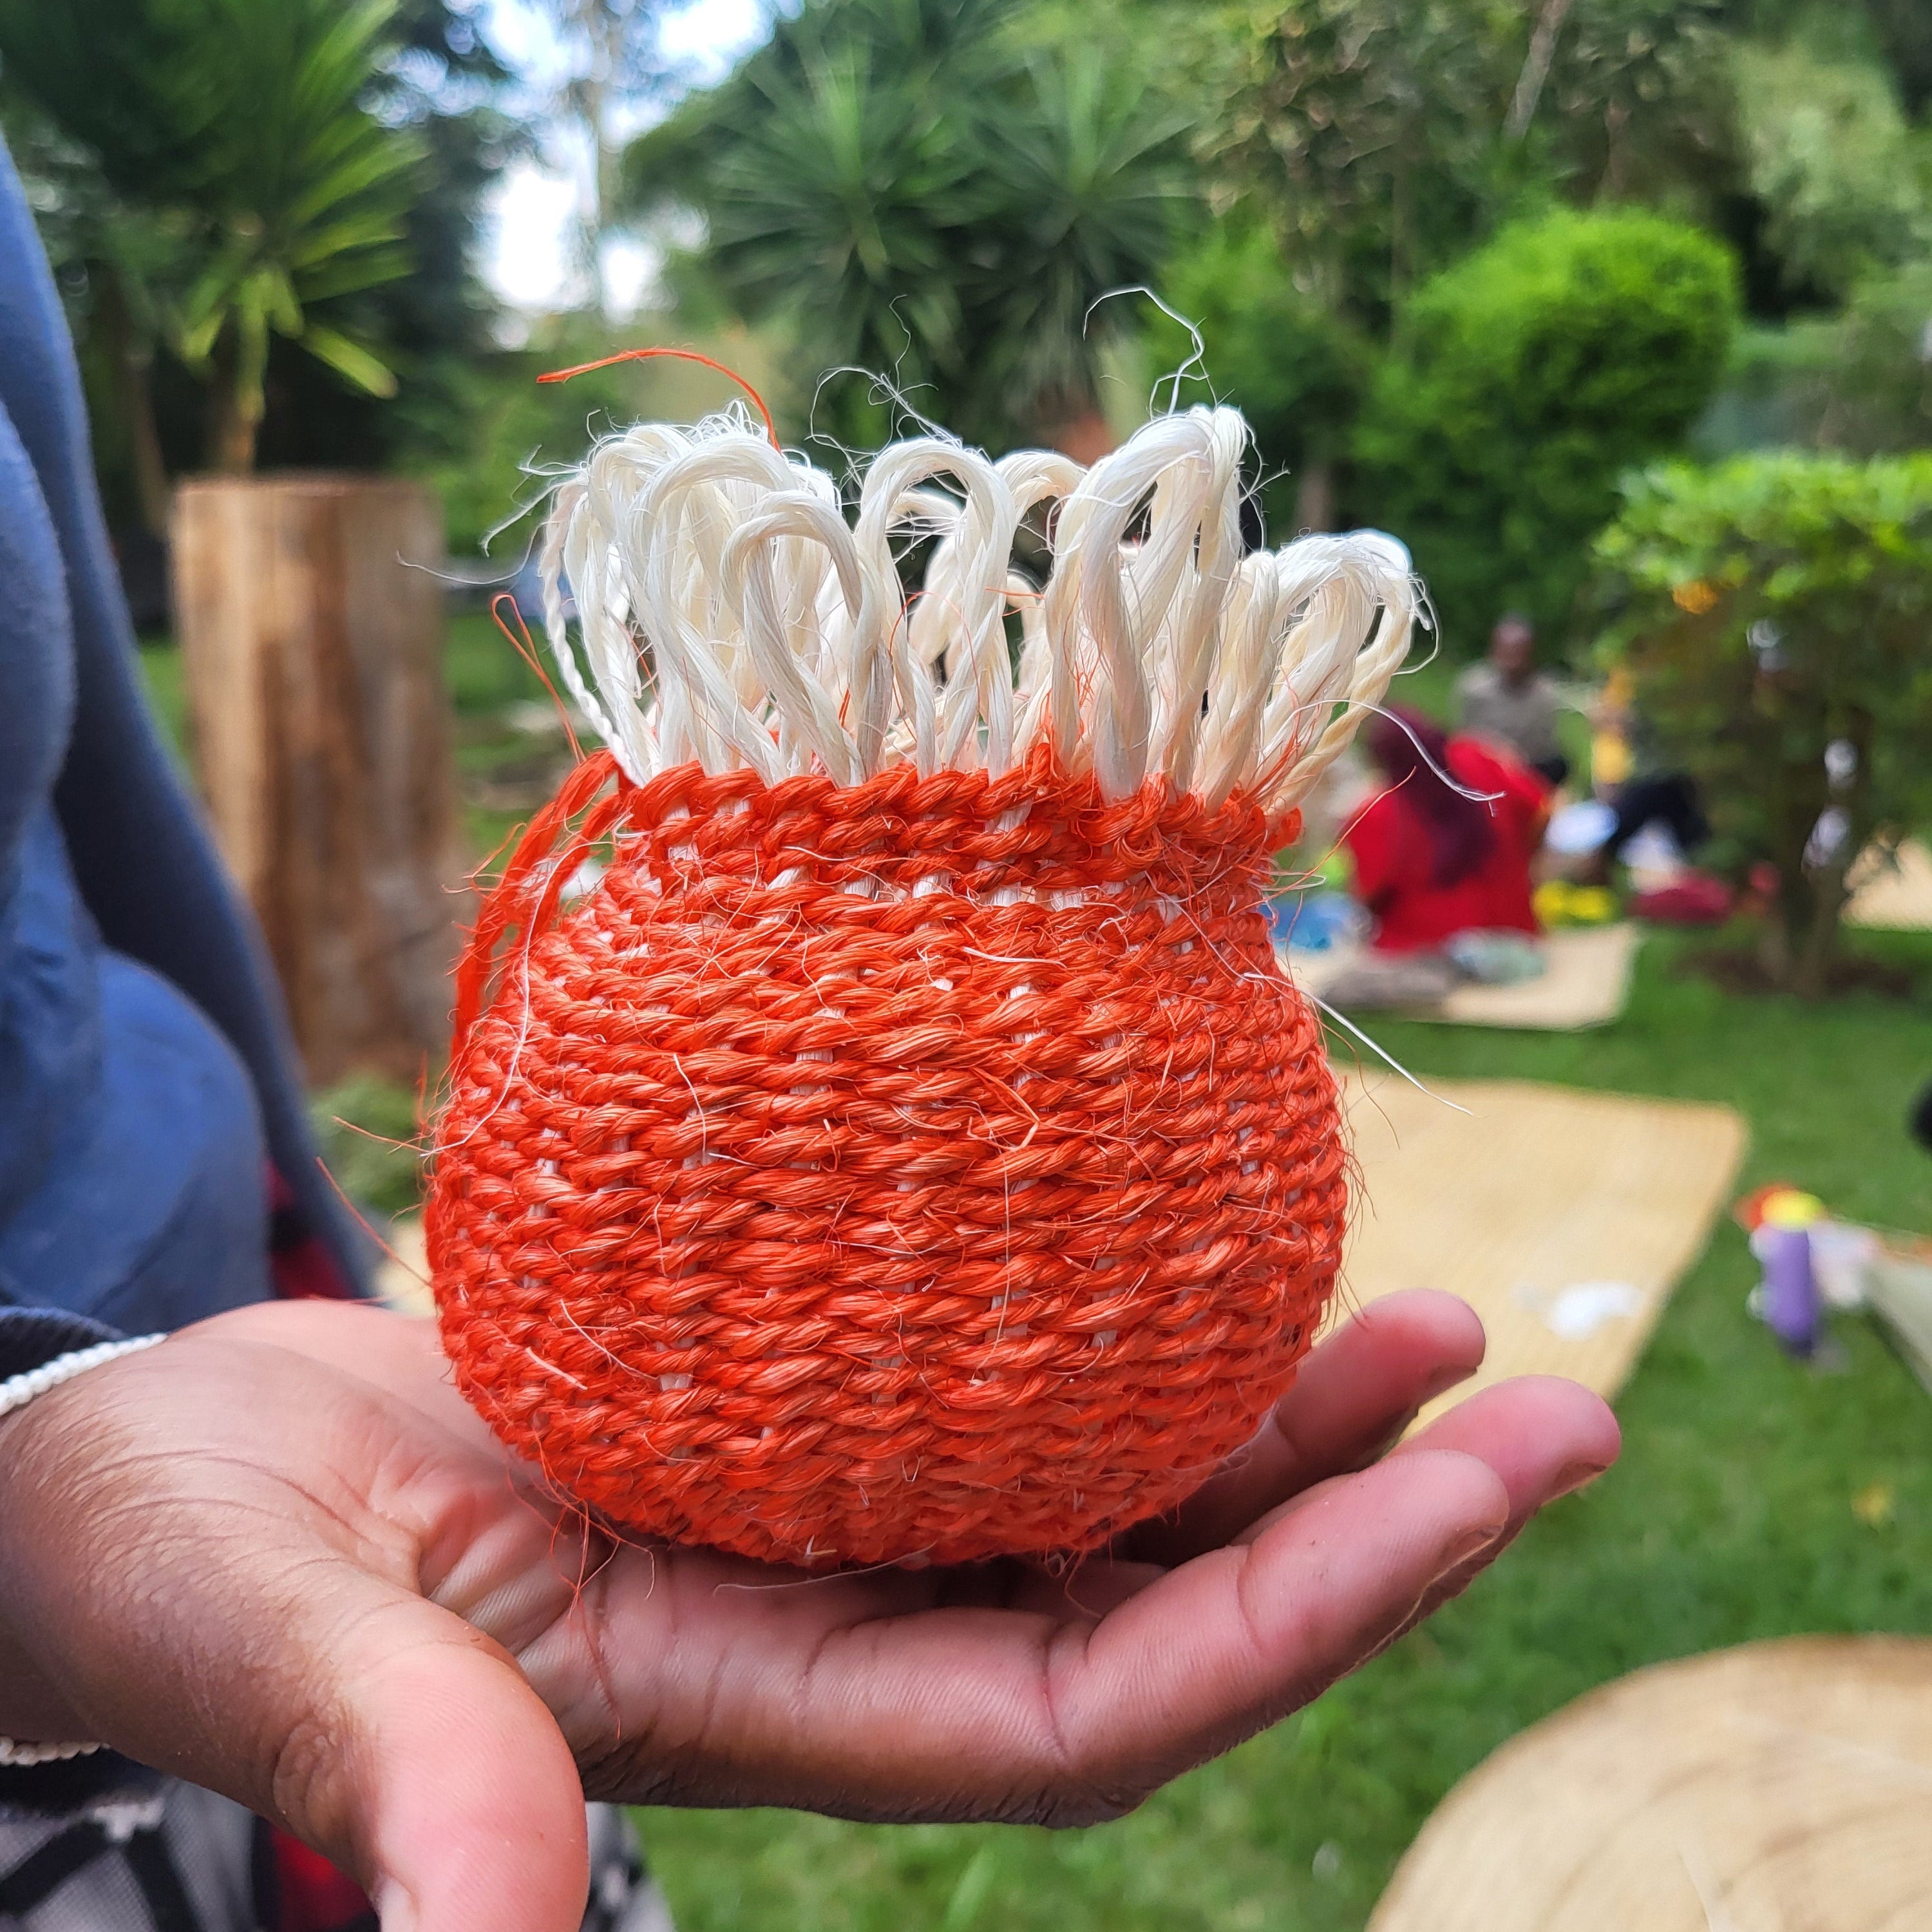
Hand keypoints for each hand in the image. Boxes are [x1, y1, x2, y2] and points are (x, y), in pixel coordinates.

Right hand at [0, 1291, 1614, 1931]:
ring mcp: (802, 1521)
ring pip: (1091, 1494)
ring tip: (1424, 1325)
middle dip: (1353, 1523)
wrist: (147, 1476)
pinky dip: (1110, 1338)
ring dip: (1264, 1423)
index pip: (1080, 1710)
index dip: (1287, 1623)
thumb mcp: (273, 1648)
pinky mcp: (762, 1417)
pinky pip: (987, 1392)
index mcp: (740, 1711)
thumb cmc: (179, 1568)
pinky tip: (1195, 1260)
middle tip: (1533, 1396)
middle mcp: (812, 1627)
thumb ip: (408, 1772)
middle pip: (1143, 1600)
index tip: (1466, 1497)